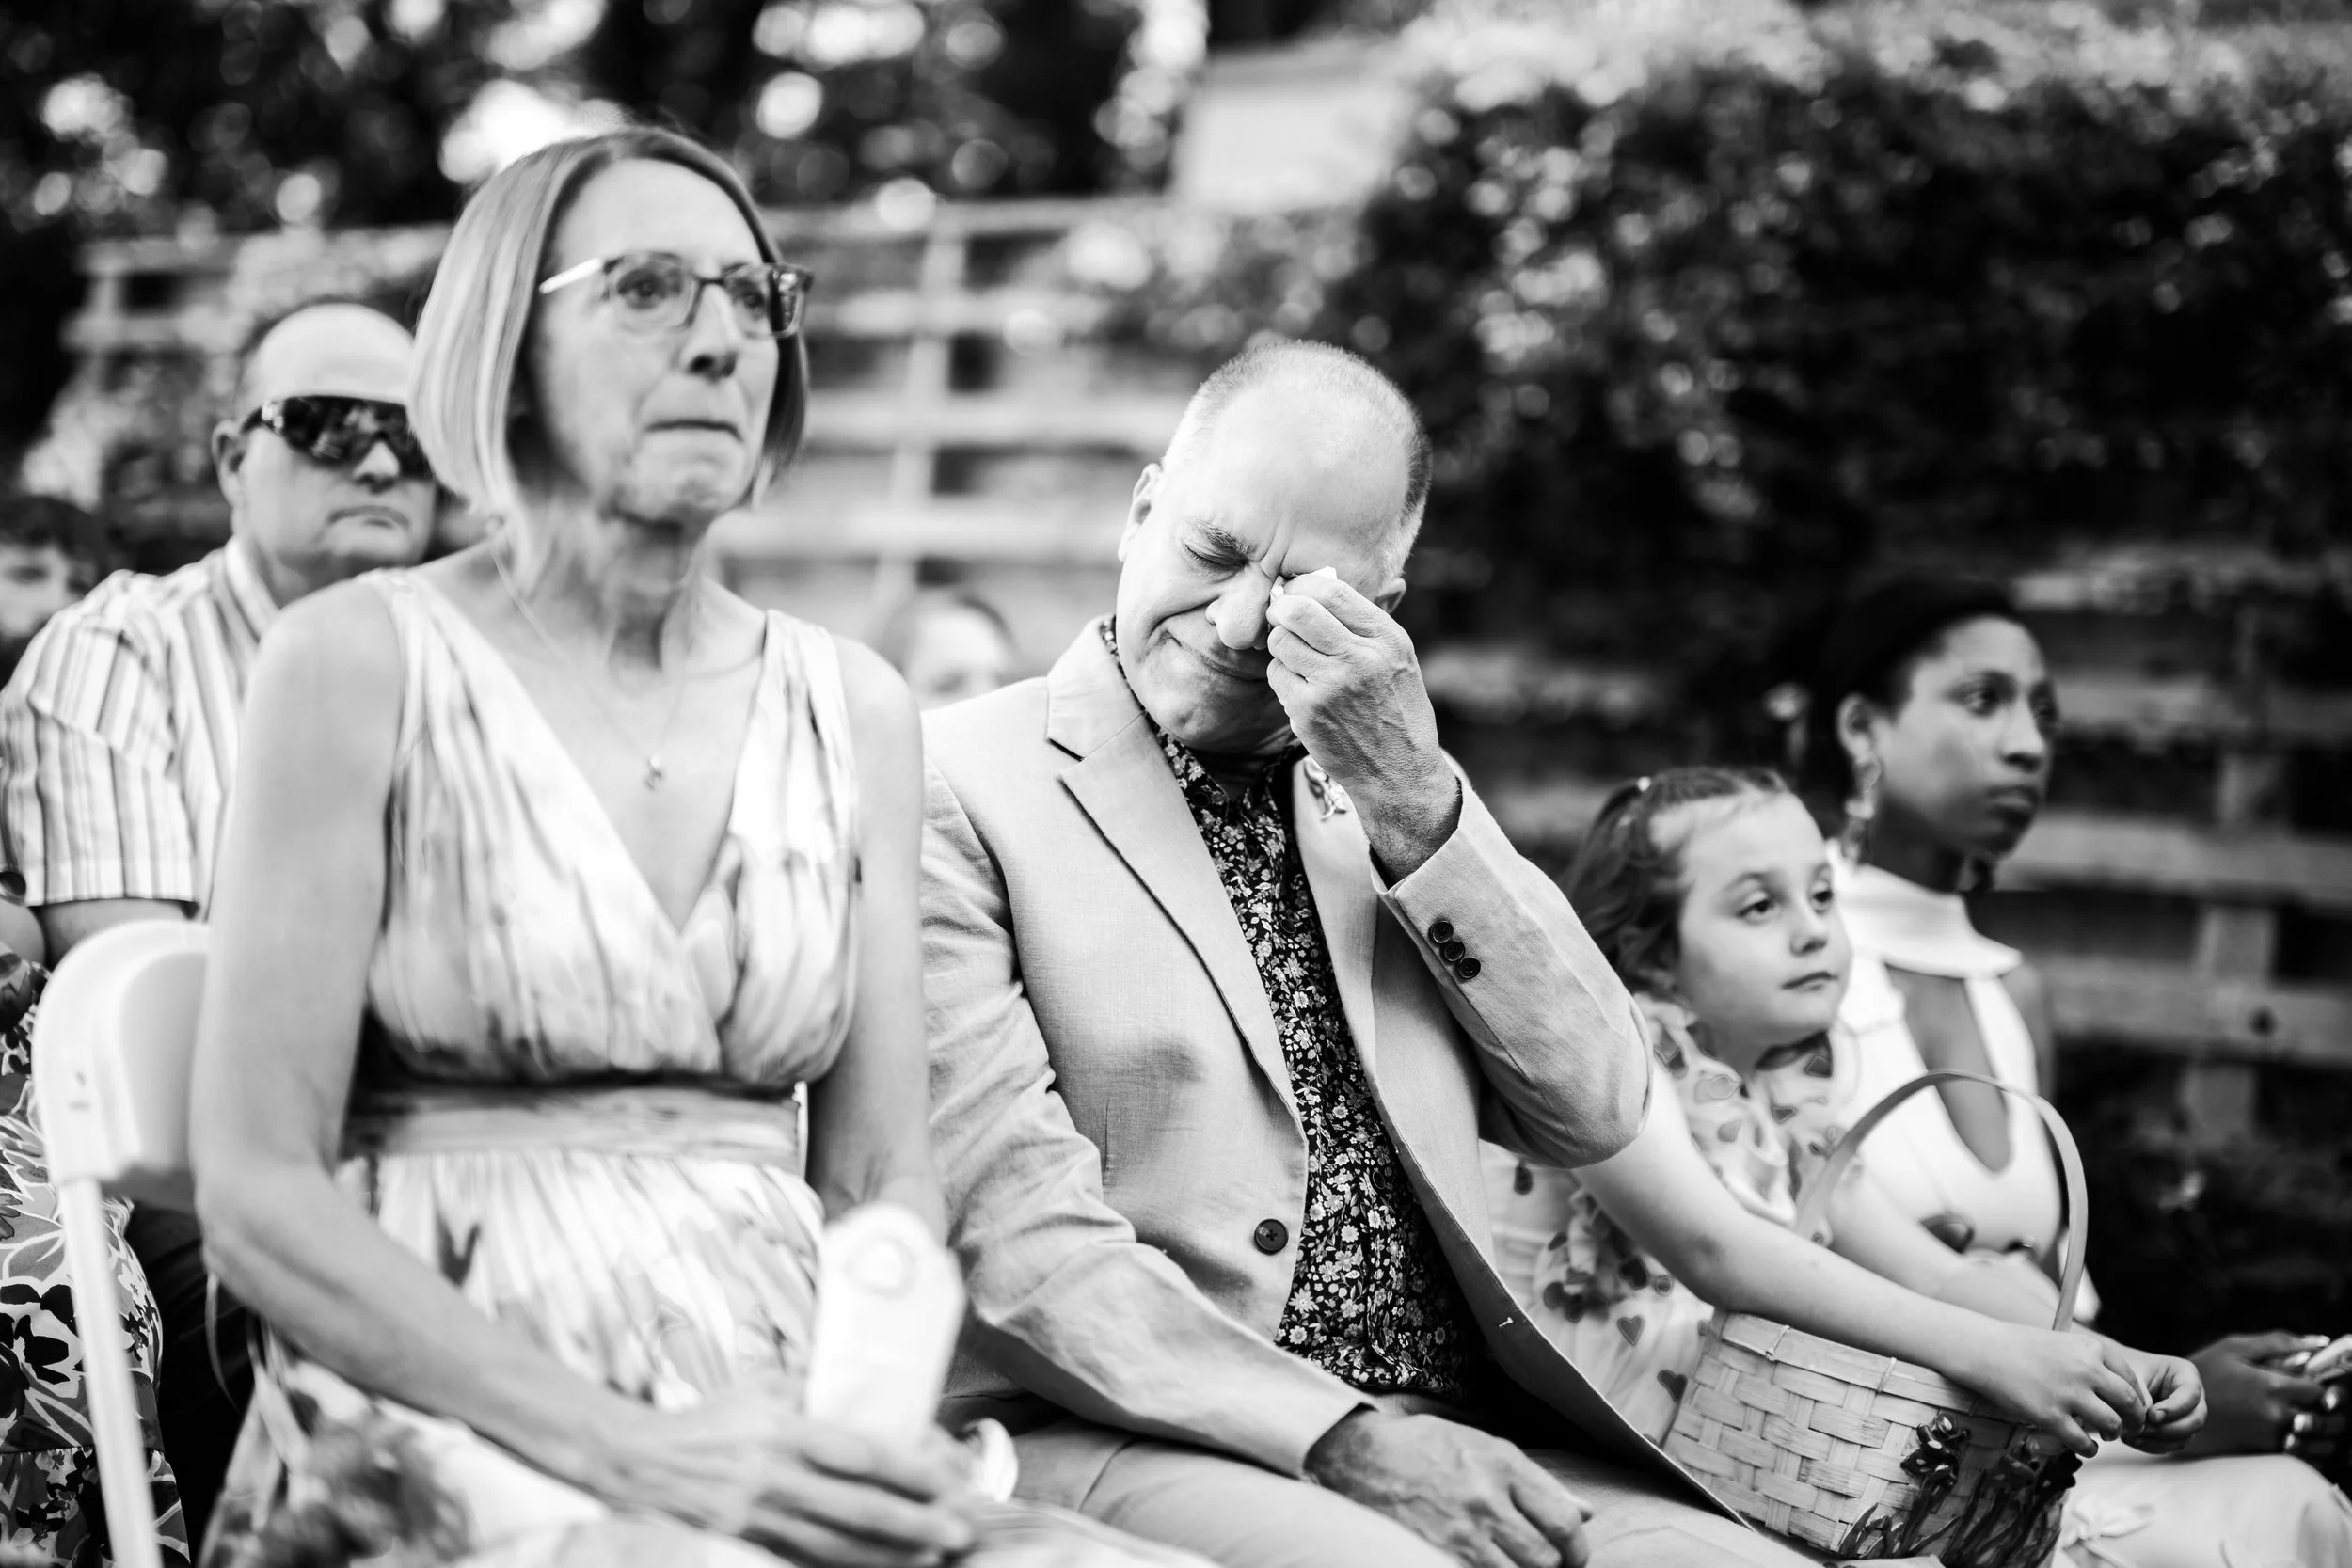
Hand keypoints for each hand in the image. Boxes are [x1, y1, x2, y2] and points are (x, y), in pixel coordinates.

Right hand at [591, 1382, 976, 1566]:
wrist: (638, 1461)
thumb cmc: (714, 1418)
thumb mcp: (766, 1387)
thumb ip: (819, 1392)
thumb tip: (880, 1398)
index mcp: (785, 1430)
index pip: (861, 1454)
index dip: (910, 1471)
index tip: (951, 1479)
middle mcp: (775, 1479)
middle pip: (858, 1509)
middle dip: (916, 1525)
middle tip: (960, 1533)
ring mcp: (759, 1520)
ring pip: (837, 1547)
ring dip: (890, 1556)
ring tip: (933, 1559)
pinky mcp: (746, 1546)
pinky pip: (805, 1562)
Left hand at [1264, 570, 1459, 876]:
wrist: (1399, 774)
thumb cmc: (1397, 711)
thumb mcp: (1399, 659)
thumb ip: (1366, 622)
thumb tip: (1327, 579)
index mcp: (1386, 638)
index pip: (1332, 590)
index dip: (1304, 586)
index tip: (1297, 593)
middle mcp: (1360, 657)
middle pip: (1298, 610)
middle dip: (1282, 609)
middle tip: (1281, 617)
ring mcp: (1331, 685)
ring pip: (1281, 641)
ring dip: (1282, 646)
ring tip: (1299, 659)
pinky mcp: (1308, 711)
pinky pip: (1277, 675)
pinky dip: (1283, 678)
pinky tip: (1302, 690)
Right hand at [1304, 1410, 1589, 1567]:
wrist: (1360, 1455)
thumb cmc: (1427, 1447)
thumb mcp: (1486, 1448)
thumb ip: (1538, 1482)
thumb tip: (1587, 1513)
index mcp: (1503, 1464)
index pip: (1563, 1519)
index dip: (1577, 1548)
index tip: (1572, 1556)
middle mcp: (1486, 1497)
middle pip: (1545, 1557)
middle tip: (1549, 1567)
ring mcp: (1460, 1529)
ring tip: (1518, 1566)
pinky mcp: (1436, 1552)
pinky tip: (1488, 1565)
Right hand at [1964, 1326, 2148, 1455]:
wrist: (1987, 1350)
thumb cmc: (2025, 1348)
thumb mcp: (2066, 1344)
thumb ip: (2093, 1364)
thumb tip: (2121, 1397)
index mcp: (2093, 1349)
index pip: (2131, 1380)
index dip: (2138, 1400)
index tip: (2133, 1411)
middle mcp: (2086, 1370)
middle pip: (2129, 1403)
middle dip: (2135, 1421)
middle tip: (2131, 1429)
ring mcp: (2068, 1393)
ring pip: (2111, 1424)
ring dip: (2113, 1434)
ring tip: (2106, 1435)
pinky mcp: (2050, 1415)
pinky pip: (2083, 1442)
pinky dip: (2090, 1449)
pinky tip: (2086, 1447)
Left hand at [2108, 1345, 2205, 1452]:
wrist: (2112, 1379)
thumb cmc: (2122, 1370)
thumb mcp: (2131, 1376)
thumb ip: (2141, 1396)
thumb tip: (2147, 1422)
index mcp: (2185, 1374)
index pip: (2191, 1395)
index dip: (2174, 1409)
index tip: (2152, 1416)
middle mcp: (2191, 1397)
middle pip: (2195, 1420)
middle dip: (2168, 1429)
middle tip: (2142, 1429)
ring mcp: (2186, 1416)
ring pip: (2185, 1437)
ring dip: (2159, 1441)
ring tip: (2132, 1436)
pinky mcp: (2175, 1431)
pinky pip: (2172, 1446)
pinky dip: (2153, 1446)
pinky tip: (2133, 1440)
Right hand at [2183, 1331, 2340, 1457]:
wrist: (2173, 1408)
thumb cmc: (2205, 1373)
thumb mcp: (2235, 1348)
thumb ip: (2279, 1342)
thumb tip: (2319, 1343)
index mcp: (2272, 1386)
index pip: (2324, 1392)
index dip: (2328, 1388)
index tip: (2321, 1385)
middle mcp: (2275, 1414)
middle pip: (2329, 1421)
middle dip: (2331, 1413)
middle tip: (2324, 1405)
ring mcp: (2270, 1437)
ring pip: (2320, 1443)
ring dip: (2324, 1434)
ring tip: (2312, 1421)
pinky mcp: (2263, 1453)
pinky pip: (2303, 1457)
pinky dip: (2310, 1449)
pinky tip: (2299, 1436)